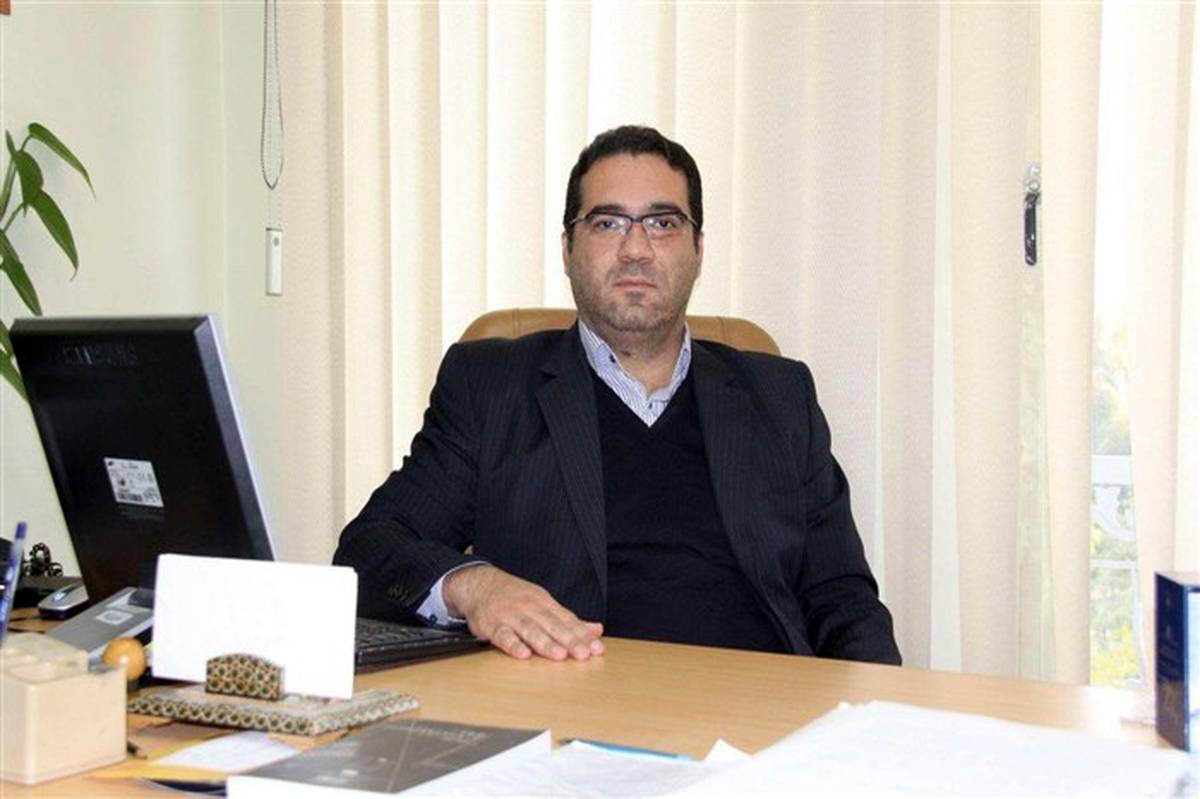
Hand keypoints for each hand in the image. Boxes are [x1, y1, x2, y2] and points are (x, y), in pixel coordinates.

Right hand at [443, 564, 603, 660]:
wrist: (479, 584)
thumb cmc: (515, 598)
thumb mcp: (544, 603)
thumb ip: (568, 619)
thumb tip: (596, 630)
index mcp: (544, 602)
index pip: (567, 620)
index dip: (582, 635)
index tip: (597, 649)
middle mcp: (530, 607)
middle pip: (552, 625)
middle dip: (569, 640)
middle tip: (584, 654)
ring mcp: (510, 615)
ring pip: (530, 630)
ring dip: (545, 643)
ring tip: (560, 656)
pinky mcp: (492, 625)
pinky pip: (503, 636)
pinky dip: (513, 645)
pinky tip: (523, 655)